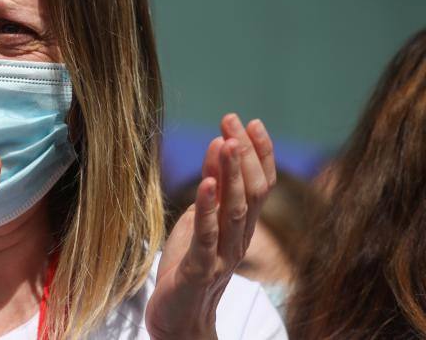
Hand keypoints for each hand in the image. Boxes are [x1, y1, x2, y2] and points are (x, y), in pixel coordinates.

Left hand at [146, 114, 275, 339]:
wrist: (179, 319)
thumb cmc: (189, 266)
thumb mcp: (201, 219)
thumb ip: (212, 188)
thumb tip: (217, 146)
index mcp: (242, 226)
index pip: (261, 185)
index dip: (259, 153)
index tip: (250, 122)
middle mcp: (239, 239)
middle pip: (252, 192)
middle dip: (244, 154)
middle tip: (232, 121)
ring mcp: (222, 255)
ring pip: (234, 210)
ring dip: (231, 174)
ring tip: (226, 142)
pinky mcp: (200, 269)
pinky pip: (206, 236)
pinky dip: (207, 208)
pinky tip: (205, 184)